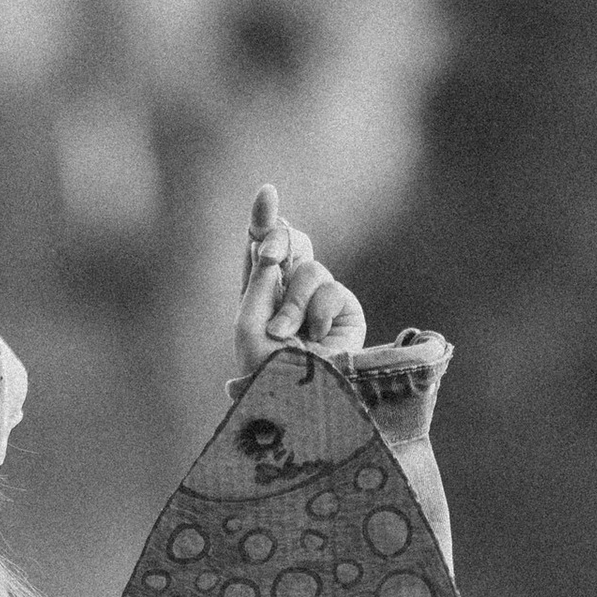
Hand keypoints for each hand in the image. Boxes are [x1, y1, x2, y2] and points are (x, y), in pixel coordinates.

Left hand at [234, 183, 365, 373]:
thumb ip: (258, 282)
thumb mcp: (250, 326)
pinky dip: (317, 314)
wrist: (306, 404)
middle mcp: (290, 293)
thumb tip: (269, 244)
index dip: (264, 219)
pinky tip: (318, 340)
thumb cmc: (269, 373)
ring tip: (287, 336)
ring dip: (293, 304)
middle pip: (292, 243)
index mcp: (261, 295)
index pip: (261, 249)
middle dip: (280, 240)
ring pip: (309, 268)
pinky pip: (331, 290)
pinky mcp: (346, 311)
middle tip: (270, 256)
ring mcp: (320, 301)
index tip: (268, 192)